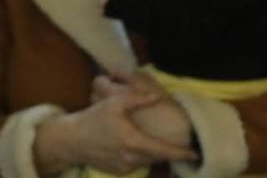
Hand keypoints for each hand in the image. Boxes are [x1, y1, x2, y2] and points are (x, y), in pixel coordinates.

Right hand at [35, 91, 196, 173]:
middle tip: (182, 145)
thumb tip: (157, 97)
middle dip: (170, 152)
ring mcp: (124, 168)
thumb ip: (138, 99)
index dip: (180, 153)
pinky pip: (137, 164)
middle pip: (157, 157)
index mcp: (133, 141)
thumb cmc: (94, 119)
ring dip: (155, 153)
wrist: (72, 140)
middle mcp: (131, 159)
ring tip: (161, 143)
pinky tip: (141, 146)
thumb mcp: (115, 103)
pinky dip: (143, 156)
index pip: (162, 150)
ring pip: (148, 161)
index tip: (194, 154)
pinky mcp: (118, 172)